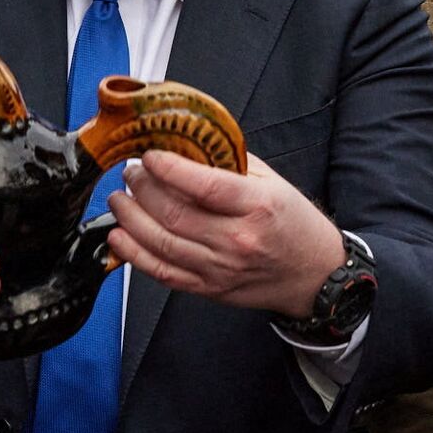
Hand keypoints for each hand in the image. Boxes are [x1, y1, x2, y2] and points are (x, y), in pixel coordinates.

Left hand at [106, 150, 345, 318]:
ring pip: (162, 243)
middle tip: (131, 173)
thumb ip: (231, 164)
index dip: (169, 168)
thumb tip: (187, 144)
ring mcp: (221, 268)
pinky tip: (120, 236)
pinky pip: (163, 273)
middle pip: (175, 214)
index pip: (204, 185)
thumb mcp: (273, 183)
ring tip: (120, 199)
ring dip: (132, 218)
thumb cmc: (293, 224)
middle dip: (143, 189)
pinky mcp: (209, 288)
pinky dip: (135, 255)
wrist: (313, 275)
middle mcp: (238, 239)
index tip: (148, 155)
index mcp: (257, 206)